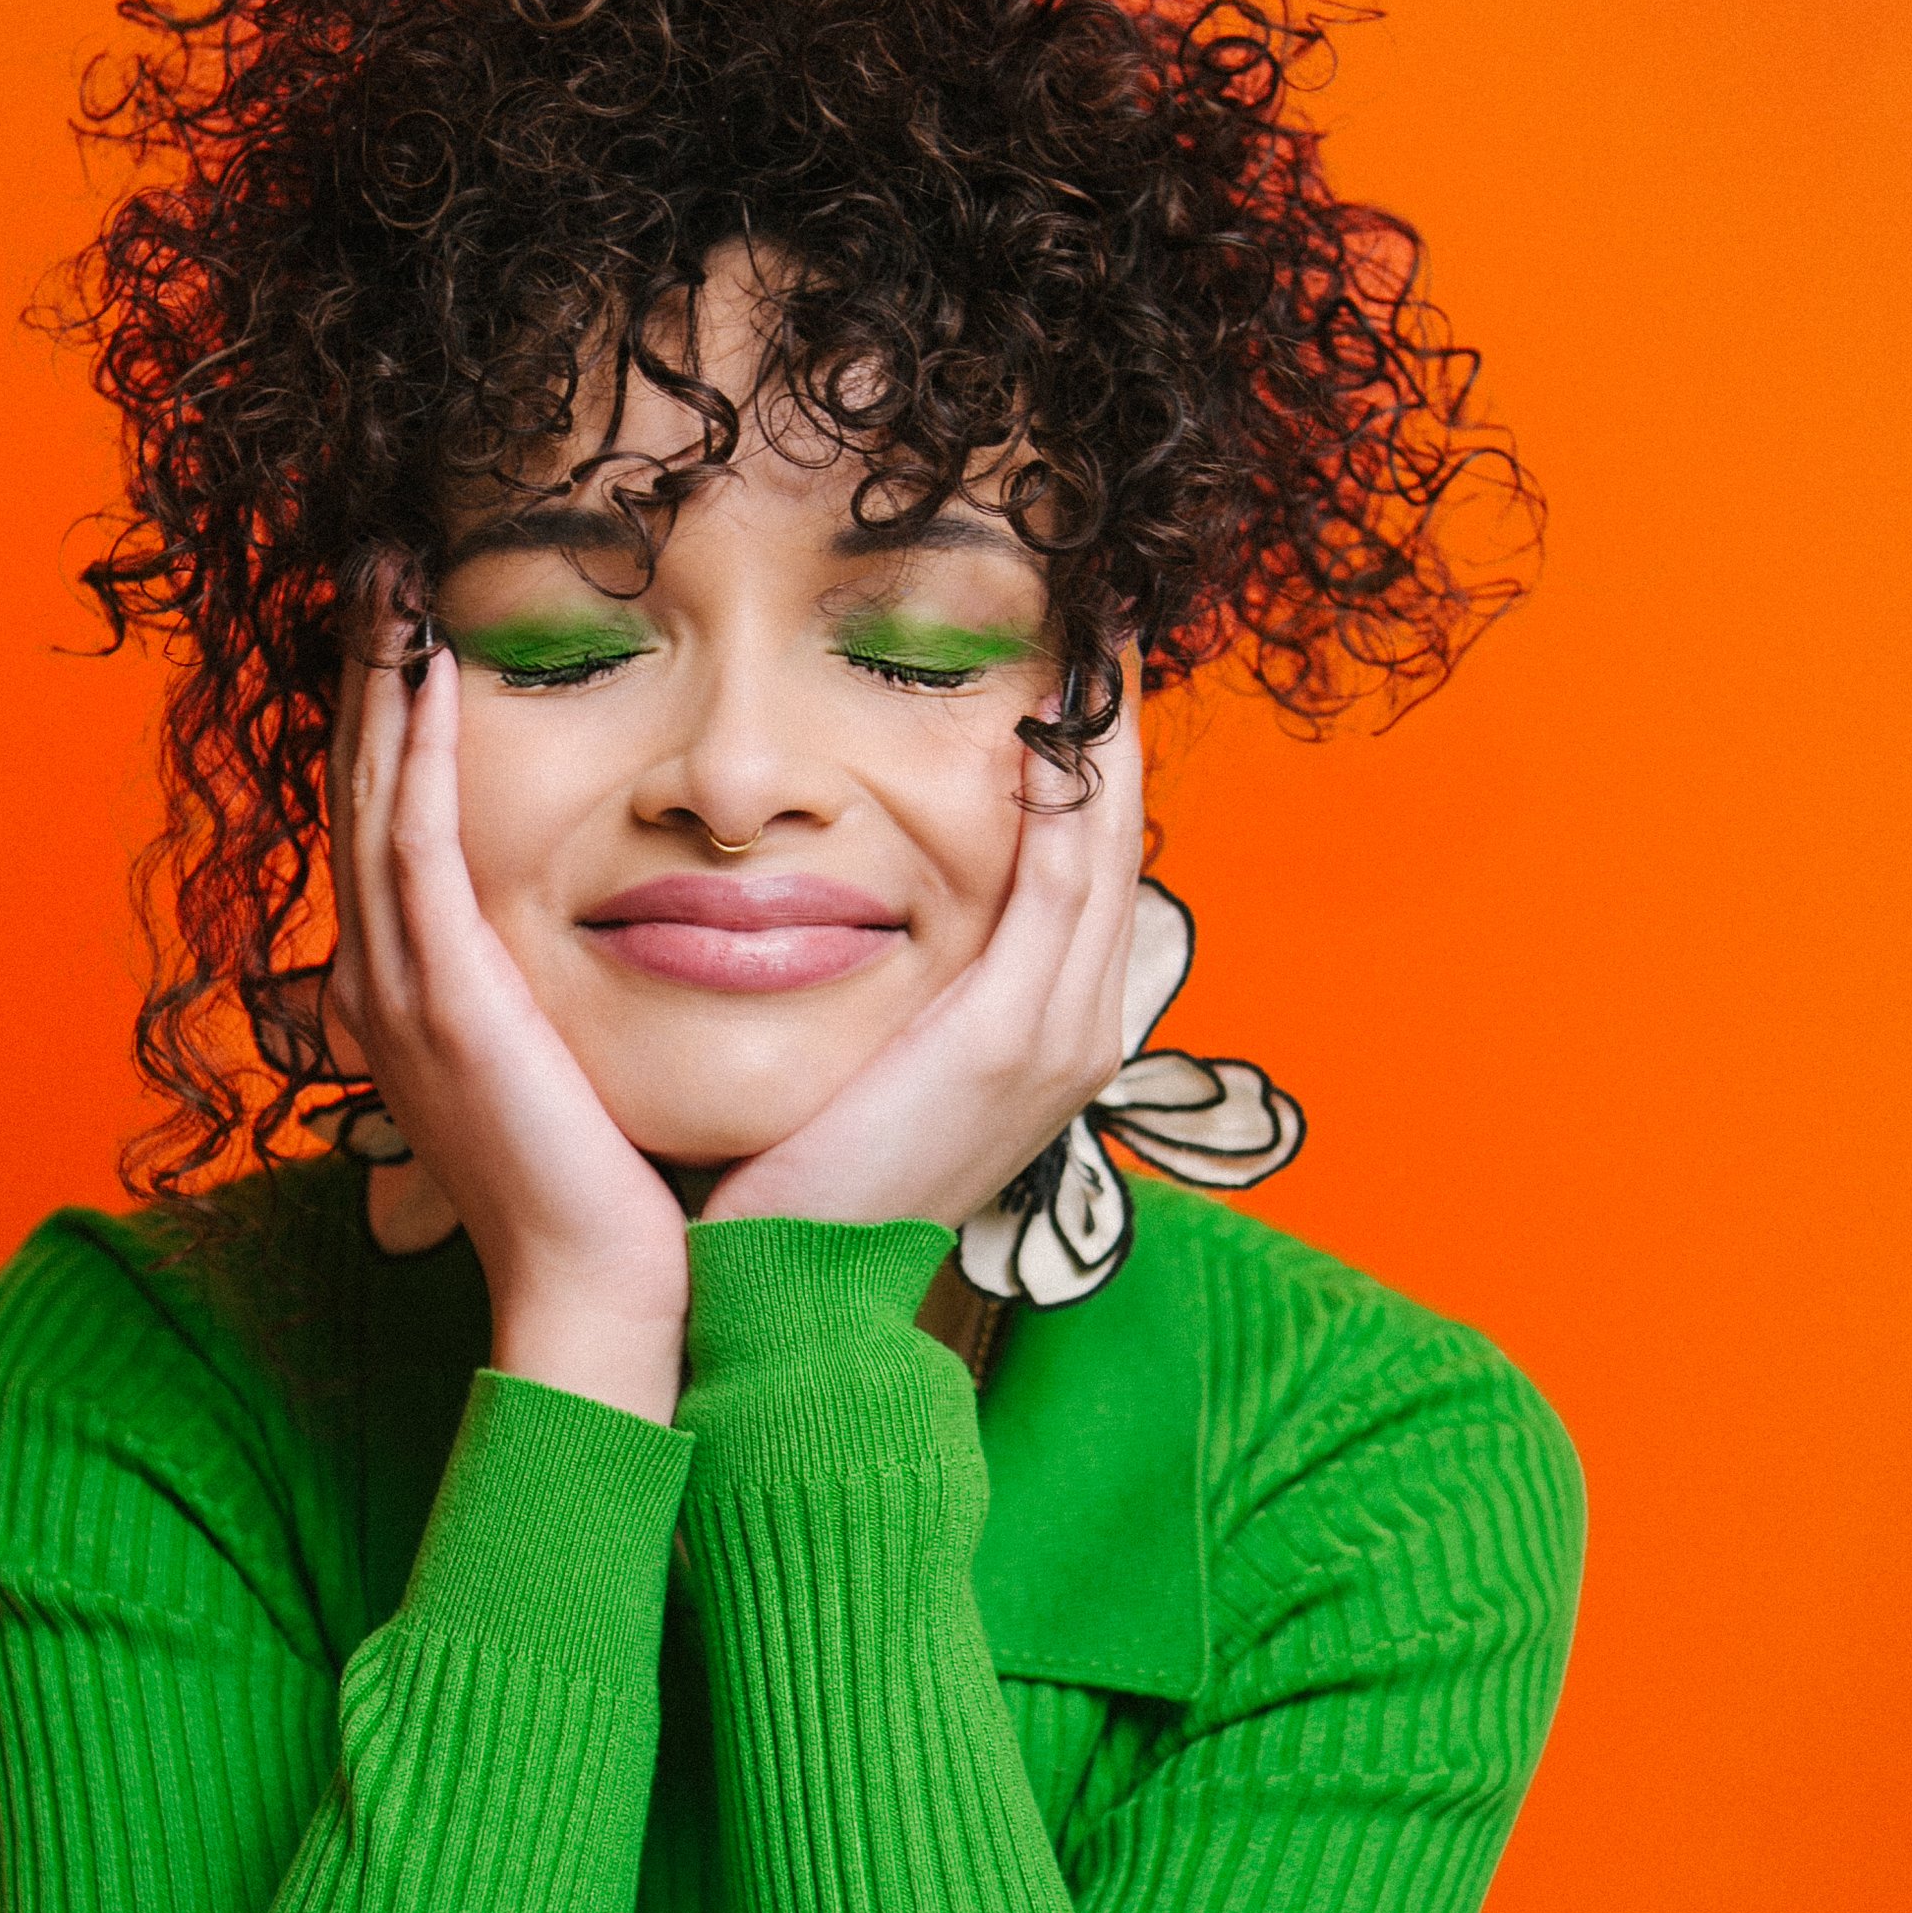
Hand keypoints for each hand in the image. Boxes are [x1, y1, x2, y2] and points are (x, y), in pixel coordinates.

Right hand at [327, 617, 690, 1421]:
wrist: (598, 1296)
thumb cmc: (607, 1197)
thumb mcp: (566, 1073)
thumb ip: (560, 999)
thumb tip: (604, 947)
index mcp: (415, 996)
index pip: (386, 824)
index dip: (385, 719)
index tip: (407, 626)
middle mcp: (387, 983)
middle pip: (358, 789)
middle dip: (365, 671)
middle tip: (380, 565)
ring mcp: (406, 991)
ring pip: (373, 798)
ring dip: (379, 681)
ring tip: (393, 581)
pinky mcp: (448, 1000)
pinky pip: (416, 848)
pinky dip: (415, 753)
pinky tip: (431, 669)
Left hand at [700, 678, 1145, 1236]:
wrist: (796, 1290)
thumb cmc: (808, 1180)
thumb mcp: (871, 1063)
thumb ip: (895, 989)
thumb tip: (855, 907)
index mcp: (1048, 1034)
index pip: (1087, 872)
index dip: (1090, 772)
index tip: (1067, 677)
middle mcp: (1078, 1030)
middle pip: (1115, 848)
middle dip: (1111, 733)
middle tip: (1094, 622)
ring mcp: (1057, 1037)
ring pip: (1102, 853)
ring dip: (1102, 742)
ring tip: (1087, 638)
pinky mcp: (1009, 1037)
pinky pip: (1058, 886)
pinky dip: (1065, 800)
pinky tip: (1049, 723)